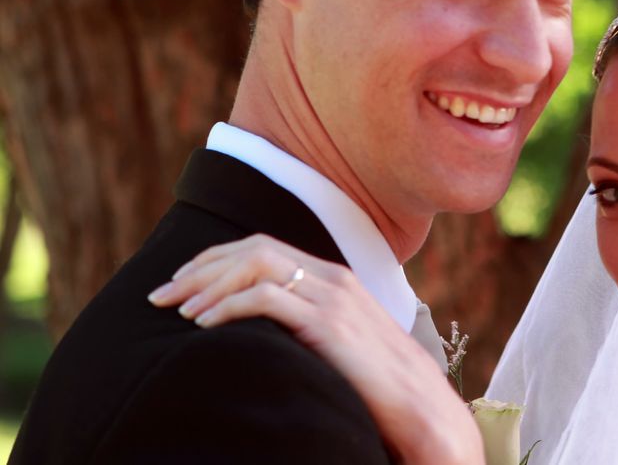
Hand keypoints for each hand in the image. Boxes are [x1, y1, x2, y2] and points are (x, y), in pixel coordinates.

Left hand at [148, 234, 482, 464]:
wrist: (419, 406)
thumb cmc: (376, 385)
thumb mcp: (339, 343)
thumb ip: (307, 325)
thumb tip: (259, 333)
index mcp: (333, 277)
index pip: (262, 248)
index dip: (214, 261)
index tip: (179, 286)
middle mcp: (332, 277)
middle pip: (252, 249)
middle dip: (199, 269)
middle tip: (161, 297)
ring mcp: (332, 296)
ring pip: (255, 266)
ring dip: (208, 286)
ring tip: (179, 313)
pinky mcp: (328, 322)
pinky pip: (266, 298)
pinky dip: (226, 307)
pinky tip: (204, 327)